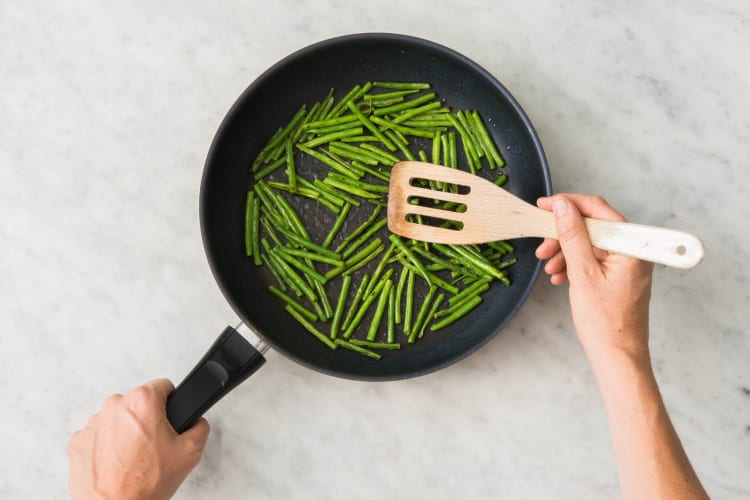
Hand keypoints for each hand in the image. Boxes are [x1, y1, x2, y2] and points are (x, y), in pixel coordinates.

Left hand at [67, 379, 209, 499]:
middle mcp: (114, 406)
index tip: (169, 421)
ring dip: (126, 433)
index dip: (171, 404)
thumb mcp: (190, 453)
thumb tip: (196, 422)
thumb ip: (199, 427)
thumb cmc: (143, 484)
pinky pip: (99, 436)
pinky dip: (107, 446)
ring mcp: (93, 423)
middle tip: (155, 448)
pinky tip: (117, 464)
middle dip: (148, 421)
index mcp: (142, 402)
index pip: (164, 386)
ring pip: (118, 419)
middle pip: (139, 404)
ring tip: (134, 460)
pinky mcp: (79, 441)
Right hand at [535, 194, 653, 357]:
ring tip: (549, 266)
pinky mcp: (618, 275)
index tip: (544, 206)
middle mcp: (633, 251)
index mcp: (632, 246)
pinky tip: (560, 276)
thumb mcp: (582, 273)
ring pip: (589, 243)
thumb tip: (562, 206)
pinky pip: (592, 259)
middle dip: (563, 234)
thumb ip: (572, 235)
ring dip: (565, 250)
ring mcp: (626, 264)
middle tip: (542, 245)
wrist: (616, 356)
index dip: (568, 205)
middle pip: (592, 227)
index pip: (598, 210)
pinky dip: (573, 263)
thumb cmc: (605, 323)